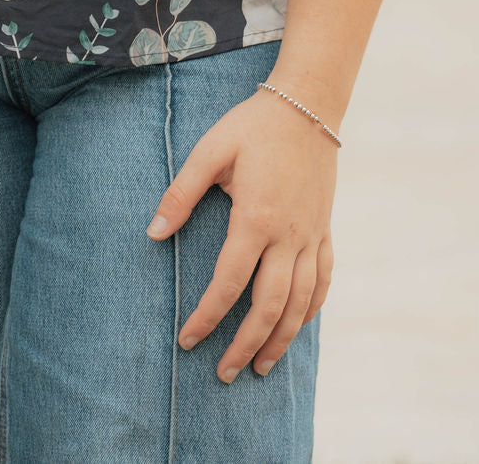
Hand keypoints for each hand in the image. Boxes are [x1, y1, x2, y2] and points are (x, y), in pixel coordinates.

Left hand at [145, 86, 336, 381]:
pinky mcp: (325, 229)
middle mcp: (289, 235)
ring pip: (301, 303)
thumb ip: (180, 194)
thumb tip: (152, 233)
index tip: (187, 339)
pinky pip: (323, 280)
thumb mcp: (208, 151)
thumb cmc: (252, 126)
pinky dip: (310, 311)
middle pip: (269, 306)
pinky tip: (296, 326)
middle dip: (245, 344)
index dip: (206, 316)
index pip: (228, 283)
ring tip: (260, 366)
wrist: (307, 105)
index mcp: (256, 218)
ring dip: (280, 339)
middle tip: (223, 372)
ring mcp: (312, 235)